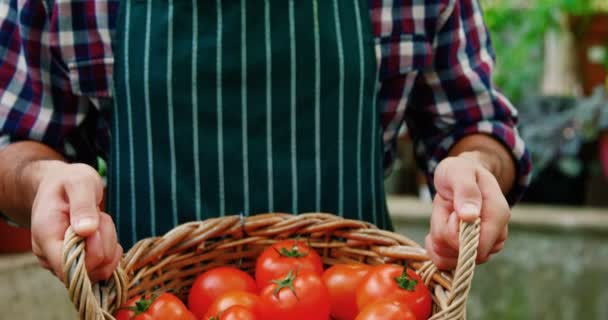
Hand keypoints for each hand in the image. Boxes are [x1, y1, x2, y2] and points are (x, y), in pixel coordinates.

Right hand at [29, 161, 121, 281]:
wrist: (61, 185)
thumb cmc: (69, 181)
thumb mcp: (80, 182)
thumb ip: (83, 205)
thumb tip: (86, 230)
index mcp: (45, 235)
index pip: (67, 266)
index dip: (91, 253)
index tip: (97, 226)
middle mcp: (48, 256)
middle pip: (87, 270)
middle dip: (104, 242)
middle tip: (99, 216)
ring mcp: (61, 262)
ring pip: (97, 270)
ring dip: (108, 244)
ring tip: (98, 220)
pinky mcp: (76, 264)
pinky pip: (101, 268)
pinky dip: (109, 250)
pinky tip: (103, 231)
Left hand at [425, 154, 509, 269]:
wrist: (460, 176)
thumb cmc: (460, 171)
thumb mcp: (459, 173)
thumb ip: (465, 191)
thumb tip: (469, 216)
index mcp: (498, 214)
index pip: (480, 246)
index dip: (457, 234)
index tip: (452, 212)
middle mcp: (495, 234)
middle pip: (464, 254)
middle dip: (444, 233)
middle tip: (445, 209)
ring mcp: (482, 246)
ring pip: (452, 259)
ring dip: (438, 237)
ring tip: (442, 214)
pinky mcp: (468, 252)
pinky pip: (446, 262)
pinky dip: (435, 247)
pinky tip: (434, 229)